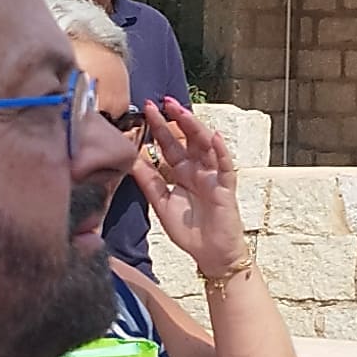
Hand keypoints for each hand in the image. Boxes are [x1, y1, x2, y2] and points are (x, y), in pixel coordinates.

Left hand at [127, 96, 250, 278]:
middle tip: (163, 102)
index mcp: (181, 172)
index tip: (146, 110)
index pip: (169, 145)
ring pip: (206, 146)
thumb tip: (129, 160)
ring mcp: (213, 176)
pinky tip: (214, 137)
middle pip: (187, 139)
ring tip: (183, 112)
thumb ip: (148, 181)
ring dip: (196, 128)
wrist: (210, 254)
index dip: (158, 128)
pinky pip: (226, 167)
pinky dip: (221, 152)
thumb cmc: (189, 231)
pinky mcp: (226, 188)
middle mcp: (198, 170)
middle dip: (176, 120)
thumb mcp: (161, 203)